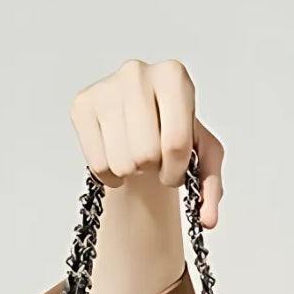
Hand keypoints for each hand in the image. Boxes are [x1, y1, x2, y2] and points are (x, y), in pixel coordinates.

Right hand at [69, 58, 224, 227]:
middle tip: (155, 160)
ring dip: (133, 173)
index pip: (175, 144)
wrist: (143, 127)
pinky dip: (111, 175)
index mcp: (174, 76)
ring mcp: (105, 87)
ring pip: (122, 162)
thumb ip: (211, 189)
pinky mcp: (81, 105)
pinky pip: (98, 164)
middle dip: (154, 170)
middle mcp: (137, 73)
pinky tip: (118, 158)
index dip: (177, 172)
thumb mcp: (204, 157)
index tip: (176, 170)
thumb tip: (208, 221)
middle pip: (146, 155)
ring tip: (138, 156)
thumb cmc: (175, 137)